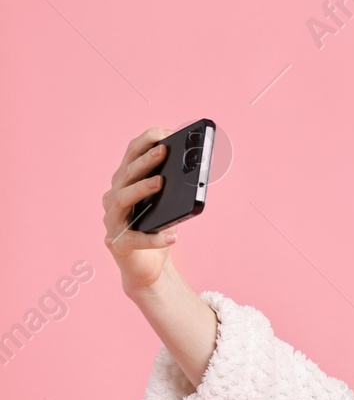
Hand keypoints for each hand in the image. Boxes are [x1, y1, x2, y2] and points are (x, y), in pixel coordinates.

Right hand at [103, 128, 175, 290]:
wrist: (148, 268)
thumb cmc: (157, 229)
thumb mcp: (168, 205)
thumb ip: (174, 188)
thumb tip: (195, 172)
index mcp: (124, 183)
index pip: (130, 156)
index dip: (145, 142)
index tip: (165, 132)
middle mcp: (113, 198)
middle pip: (126, 174)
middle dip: (146, 160)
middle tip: (164, 151)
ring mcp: (112, 220)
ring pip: (123, 199)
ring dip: (142, 188)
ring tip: (161, 183)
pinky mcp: (117, 243)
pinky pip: (136, 239)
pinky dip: (155, 238)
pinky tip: (173, 237)